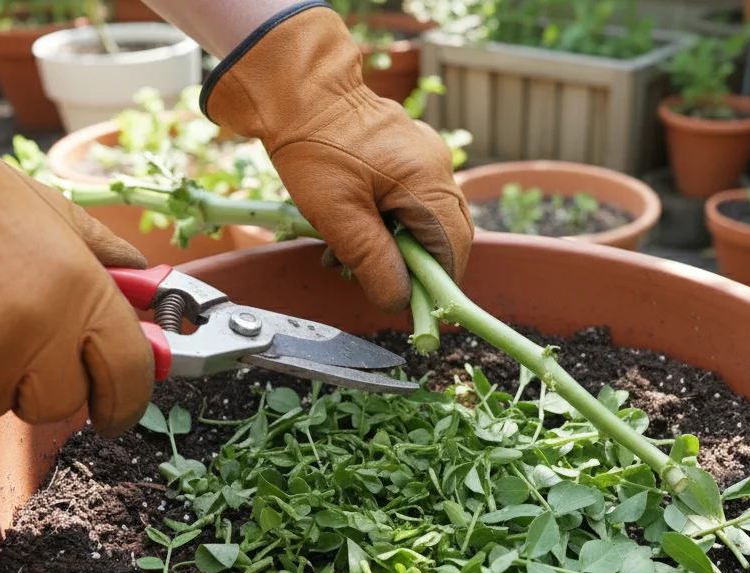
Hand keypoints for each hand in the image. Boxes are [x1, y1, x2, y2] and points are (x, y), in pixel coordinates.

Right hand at [0, 33, 153, 433]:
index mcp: (82, 295)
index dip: (126, 400)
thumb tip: (151, 292)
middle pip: (59, 403)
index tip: (115, 410)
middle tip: (12, 339)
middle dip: (41, 384)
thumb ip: (109, 260)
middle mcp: (37, 335)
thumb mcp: (58, 216)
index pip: (129, 375)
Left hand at [199, 2, 472, 311]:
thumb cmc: (314, 148)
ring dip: (392, 246)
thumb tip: (399, 302)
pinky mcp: (406, 154)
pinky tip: (349, 228)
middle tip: (373, 281)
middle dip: (412, 266)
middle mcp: (437, 167)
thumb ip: (373, 262)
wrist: (295, 89)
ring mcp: (424, 157)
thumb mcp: (339, 216)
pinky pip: (409, 199)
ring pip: (423, 219)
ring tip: (345, 255)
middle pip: (443, 235)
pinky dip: (386, 222)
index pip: (454, 248)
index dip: (438, 284)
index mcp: (429, 181)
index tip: (412, 306)